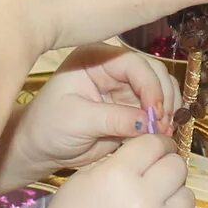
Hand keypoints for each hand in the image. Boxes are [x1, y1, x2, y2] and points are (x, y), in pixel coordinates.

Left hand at [0, 45, 177, 195]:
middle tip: (162, 126)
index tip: (155, 113)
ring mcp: (124, 87)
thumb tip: (149, 122)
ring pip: (161, 90)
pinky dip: (163, 121)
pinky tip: (160, 136)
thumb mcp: (78, 120)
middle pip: (154, 73)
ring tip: (161, 133)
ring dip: (167, 110)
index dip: (150, 86)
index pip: (134, 63)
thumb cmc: (49, 128)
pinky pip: (157, 110)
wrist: (40, 149)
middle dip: (162, 99)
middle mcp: (113, 67)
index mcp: (94, 57)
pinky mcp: (131, 107)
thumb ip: (114, 119)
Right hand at [25, 136, 191, 207]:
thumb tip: (142, 152)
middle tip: (158, 176)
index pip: (155, 144)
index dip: (159, 144)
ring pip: (187, 196)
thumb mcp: (80, 182)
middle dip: (168, 167)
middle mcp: (143, 197)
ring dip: (173, 196)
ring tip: (155, 205)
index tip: (158, 150)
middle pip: (177, 166)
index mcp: (117, 175)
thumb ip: (113, 163)